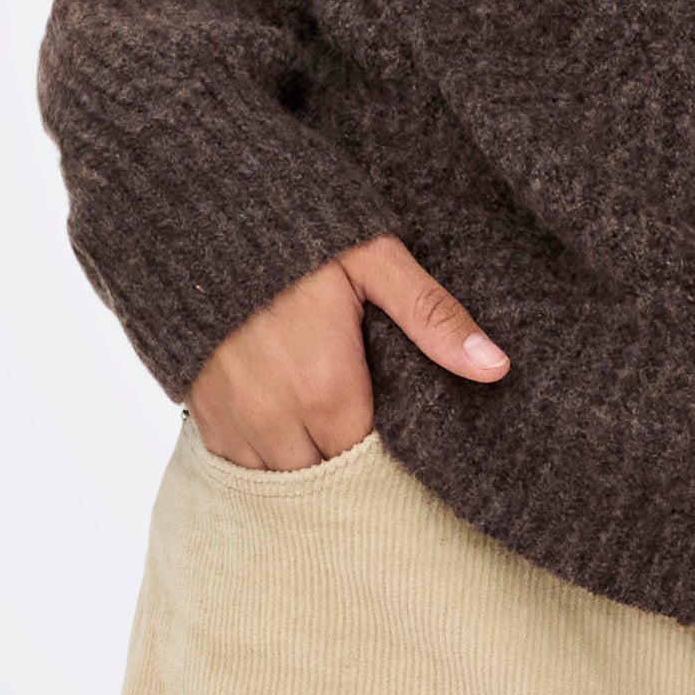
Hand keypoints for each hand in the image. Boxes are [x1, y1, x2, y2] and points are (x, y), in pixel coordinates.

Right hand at [186, 234, 509, 470]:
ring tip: (321, 425)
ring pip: (280, 480)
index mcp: (327, 391)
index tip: (394, 427)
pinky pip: (237, 465)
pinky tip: (280, 423)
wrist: (198, 214)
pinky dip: (260, 455)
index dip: (385, 450)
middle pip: (326, 479)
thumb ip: (432, 317)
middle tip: (361, 422)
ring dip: (304, 462)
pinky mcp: (201, 414)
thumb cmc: (296, 235)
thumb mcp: (374, 261)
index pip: (370, 462)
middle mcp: (275, 419)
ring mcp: (233, 421)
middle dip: (346, 462)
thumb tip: (496, 367)